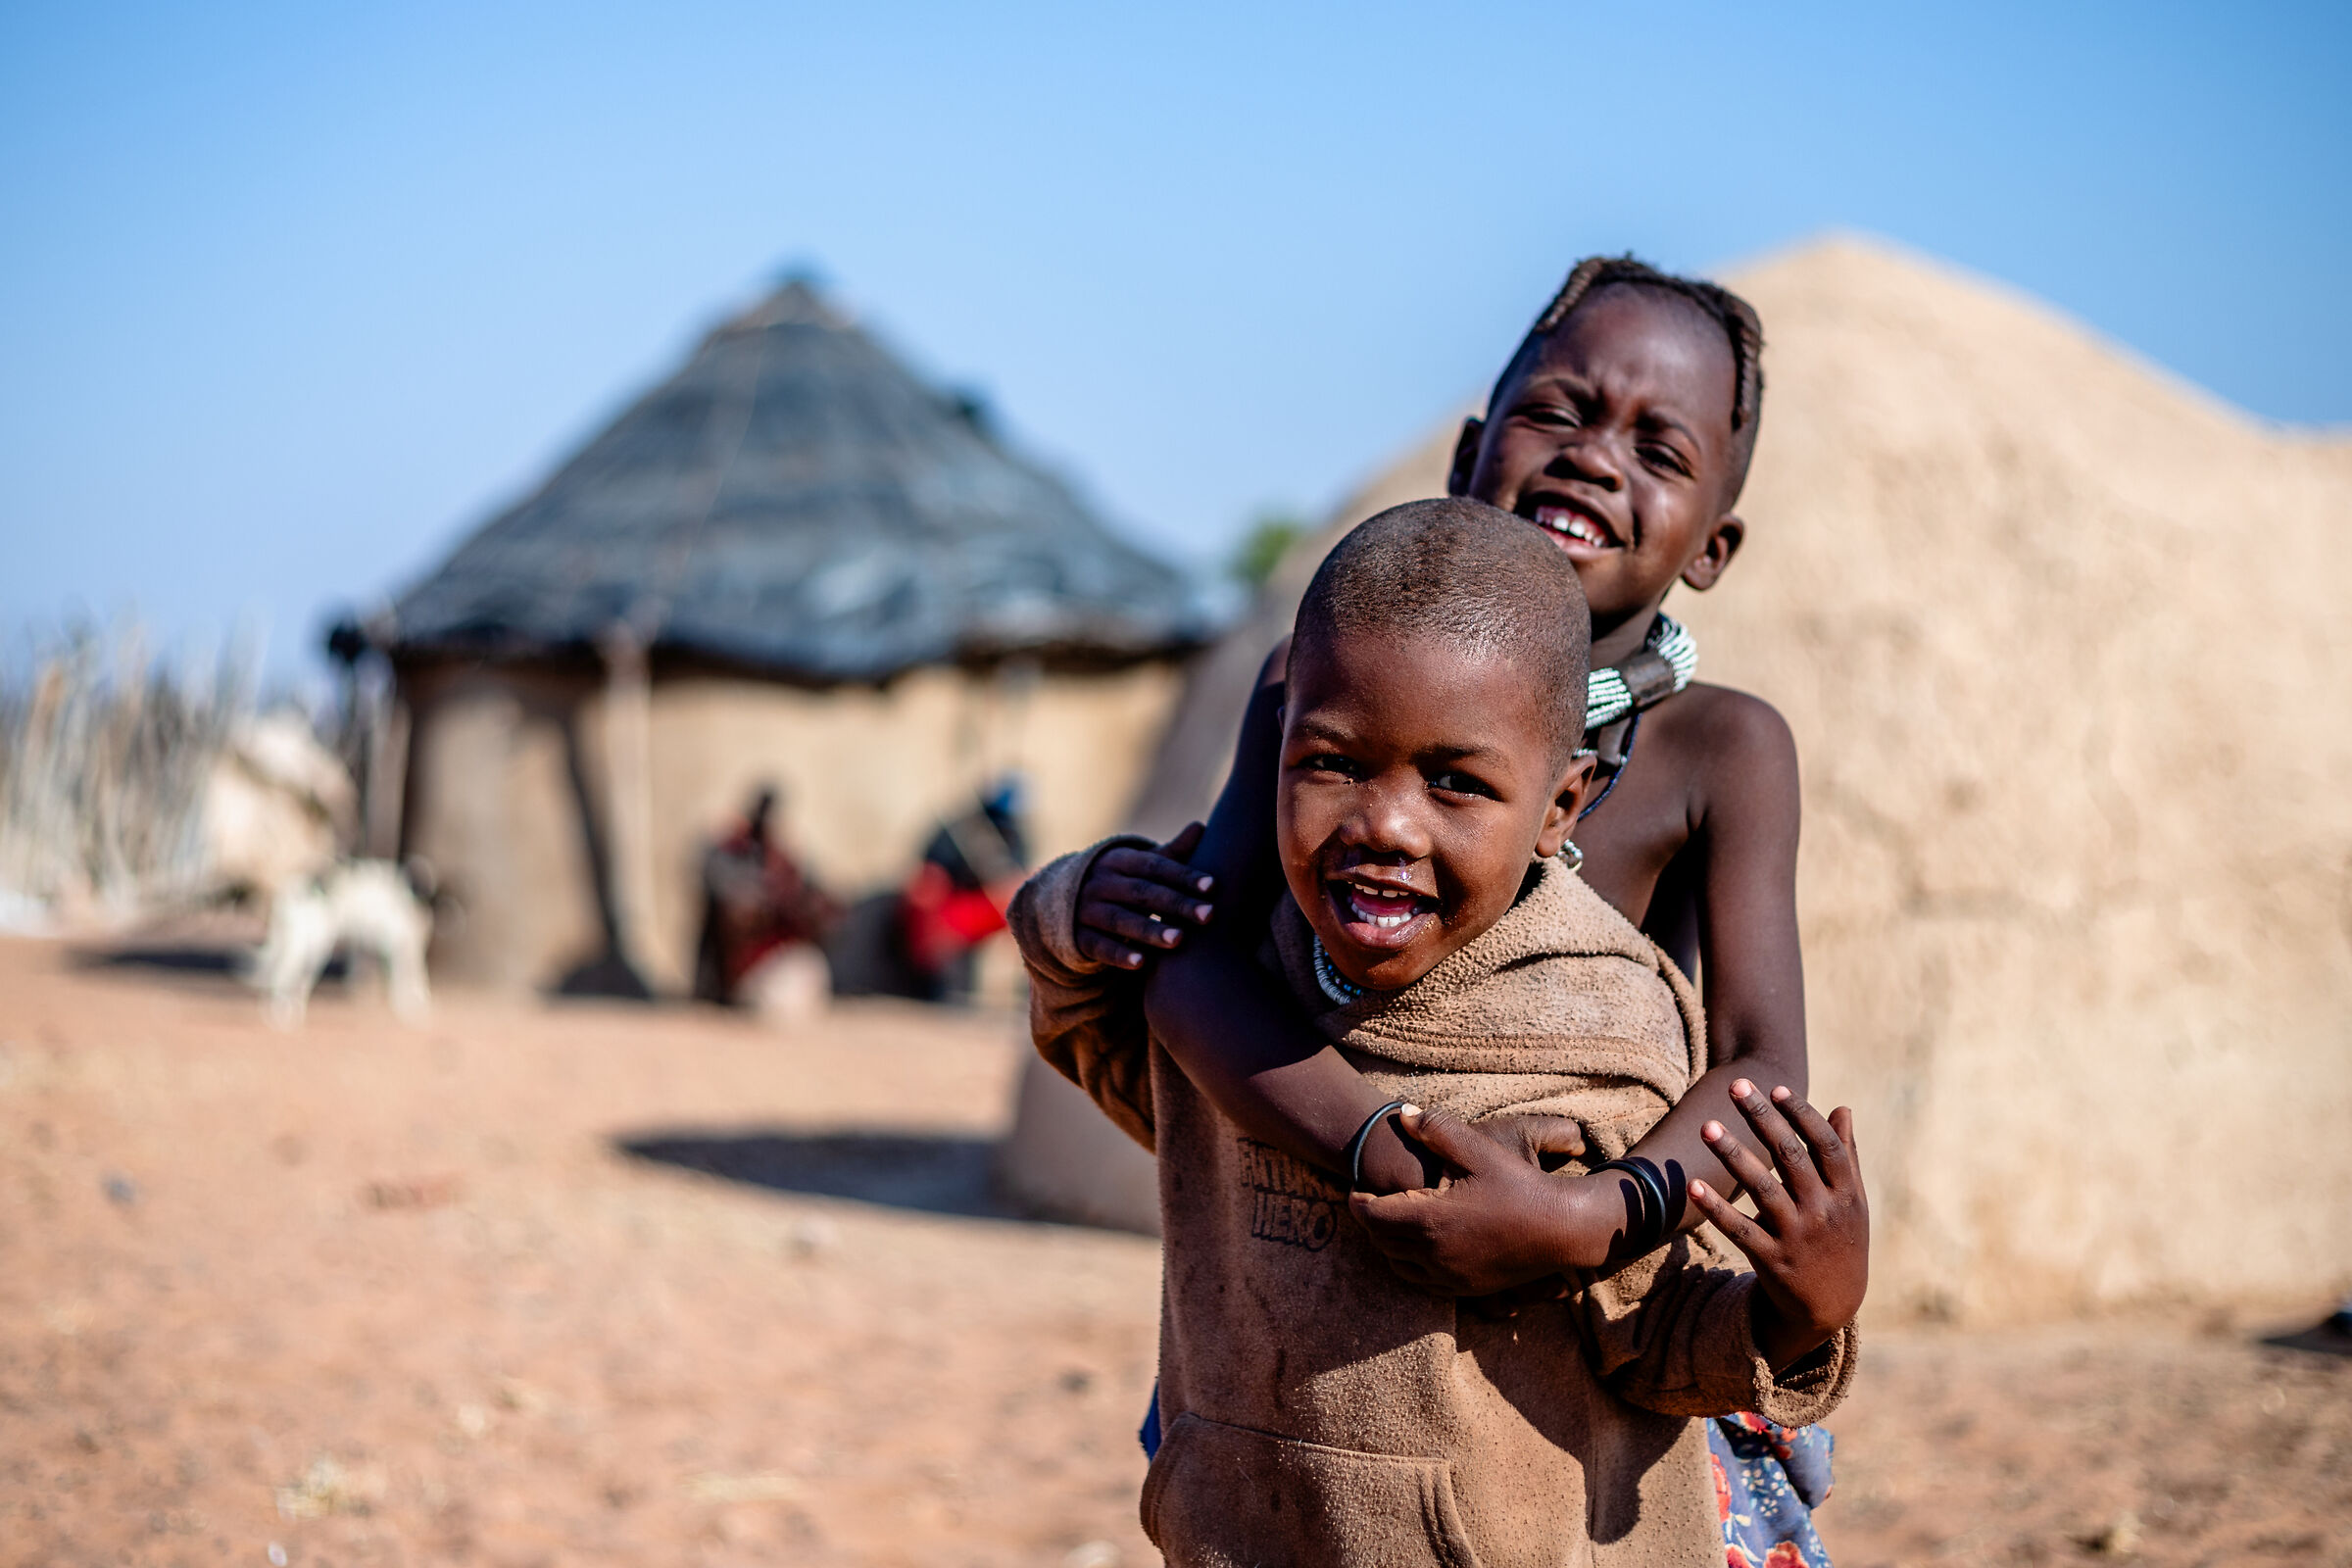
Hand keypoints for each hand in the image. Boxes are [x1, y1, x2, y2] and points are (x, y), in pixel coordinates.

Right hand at [1074, 823, 1216, 969]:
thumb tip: (1200, 826)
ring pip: (1120, 919)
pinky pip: (1099, 946)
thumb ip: (1171, 854)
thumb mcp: (1140, 867)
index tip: (1213, 886)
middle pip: (1141, 892)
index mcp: (1118, 861)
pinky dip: (1119, 954)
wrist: (1065, 902)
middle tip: (1208, 915)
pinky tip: (1142, 963)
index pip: (1154, 866)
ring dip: (1149, 930)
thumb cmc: (1122, 884)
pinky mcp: (1078, 937)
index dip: (1183, 875)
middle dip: (1176, 903)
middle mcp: (1100, 882)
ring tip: (1179, 939)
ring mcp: (1086, 910)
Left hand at [1349, 1107, 1599, 1295]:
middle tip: (1366, 1204)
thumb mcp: (1479, 1151)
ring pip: (1399, 1266)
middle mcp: (1435, 1254)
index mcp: (1431, 1220)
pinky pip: (1423, 1283)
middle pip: (1382, 1242)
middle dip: (1370, 1223)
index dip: (1358, 1202)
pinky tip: (1416, 1249)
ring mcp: (1451, 1277)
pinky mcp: (1467, 1289)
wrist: (1564, 1230)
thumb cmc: (1521, 1186)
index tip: (1353, 1189)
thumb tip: (1402, 1115)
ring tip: (1388, 1224)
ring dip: (1387, 1246)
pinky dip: (1409, 1265)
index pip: (1375, 1216)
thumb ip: (1438, 1130)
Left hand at [1690, 1080, 1868, 1371]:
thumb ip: (1846, 1155)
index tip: (1776, 1087)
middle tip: (1735, 1085)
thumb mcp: (1852, 1202)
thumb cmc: (1840, 1239)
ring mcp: (1797, 1237)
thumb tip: (1842, 1108)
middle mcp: (1823, 1212)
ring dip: (1733, 1155)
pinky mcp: (1771, 1259)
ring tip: (1706, 1126)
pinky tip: (1693, 1184)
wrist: (1832, 1306)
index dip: (1802, 1115)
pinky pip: (1739, 1229)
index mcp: (1847, 1194)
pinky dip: (1716, 1208)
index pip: (1826, 1145)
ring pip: (1762, 1189)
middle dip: (1762, 1118)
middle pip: (1791, 1157)